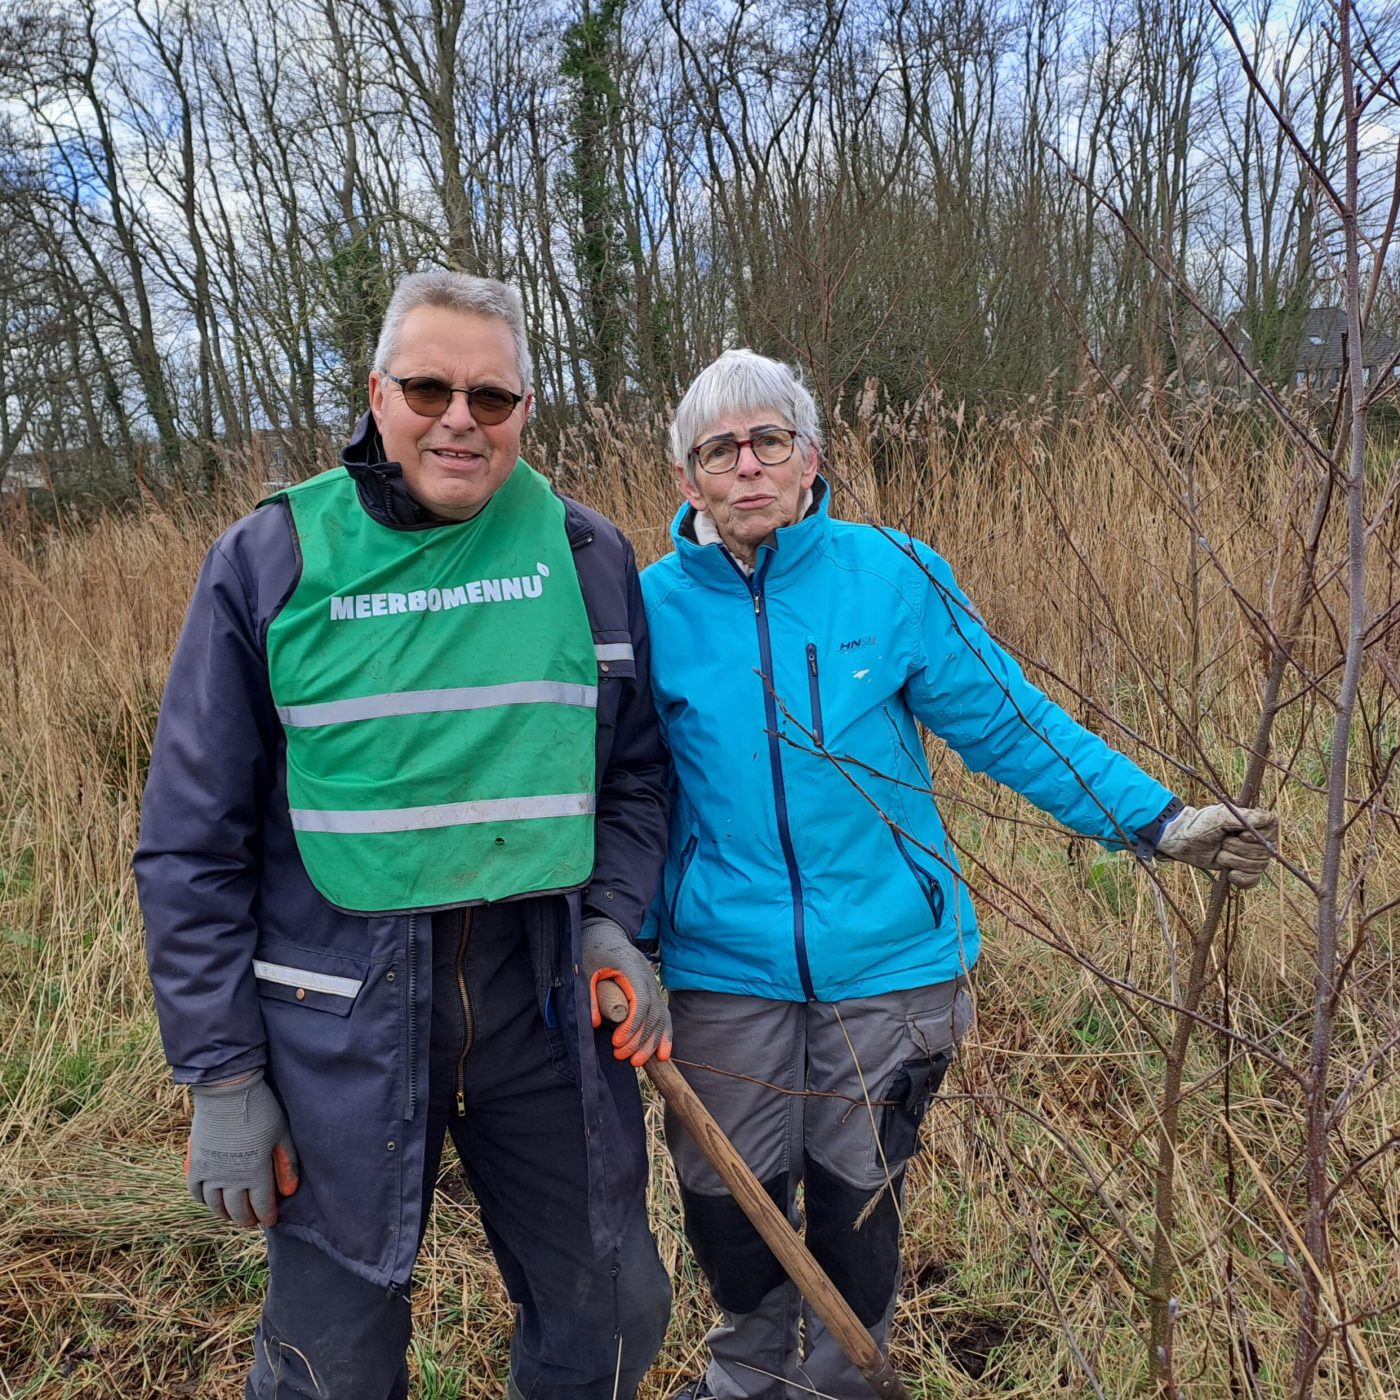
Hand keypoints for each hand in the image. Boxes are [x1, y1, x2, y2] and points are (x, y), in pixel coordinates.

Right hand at [186, 1069, 299, 1226]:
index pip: (261, 1205)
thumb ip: (286, 1164)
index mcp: (255, 1172)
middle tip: (253, 1220)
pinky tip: (212, 1200)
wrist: (227, 1090)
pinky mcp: (194, 1163)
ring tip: (234, 1215)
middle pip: (237, 1210)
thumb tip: (289, 1192)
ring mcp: (210, 1172)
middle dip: (247, 1218)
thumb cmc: (261, 1109)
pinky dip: (204, 1201)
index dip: (267, 1215)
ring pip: (216, 1205)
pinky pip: (195, 1191)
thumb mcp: (281, 1134)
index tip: (271, 1220)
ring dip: (225, 1214)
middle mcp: (230, 1178)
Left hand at [581, 916, 671, 1065]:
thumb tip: (595, 1024)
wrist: (604, 932)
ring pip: (660, 1017)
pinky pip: (663, 1015)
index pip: (640, 1002)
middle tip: (622, 1057)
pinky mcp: (652, 991)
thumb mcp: (585, 969)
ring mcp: (653, 983)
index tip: (617, 1042)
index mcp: (632, 968)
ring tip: (637, 1062)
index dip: (632, 1026)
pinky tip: (663, 1054)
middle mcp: (647, 976)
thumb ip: (590, 995)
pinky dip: (664, 1035)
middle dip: (640, 1040)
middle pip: (652, 1014)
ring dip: (651, 1042)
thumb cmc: (592, 949)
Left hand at [1155, 803, 1278, 888]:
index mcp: (1255, 822)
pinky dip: (1241, 879)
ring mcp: (1250, 855)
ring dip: (1233, 861)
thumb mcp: (1221, 816)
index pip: (1273, 830)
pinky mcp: (1242, 869)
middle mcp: (1257, 838)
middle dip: (1238, 849)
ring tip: (1219, 853)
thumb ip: (1246, 817)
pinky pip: (1253, 880)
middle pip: (1264, 852)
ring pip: (1258, 866)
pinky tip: (1229, 874)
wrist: (1183, 841)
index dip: (1257, 836)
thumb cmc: (1201, 824)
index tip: (1240, 834)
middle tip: (1222, 842)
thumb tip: (1270, 820)